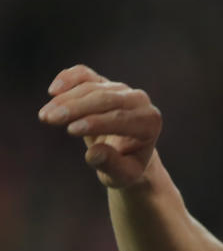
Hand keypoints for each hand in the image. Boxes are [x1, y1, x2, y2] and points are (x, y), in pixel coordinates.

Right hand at [38, 65, 162, 187]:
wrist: (128, 152)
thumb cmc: (126, 165)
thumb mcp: (123, 175)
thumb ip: (111, 165)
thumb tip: (95, 153)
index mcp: (149, 123)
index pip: (122, 119)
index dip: (96, 123)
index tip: (71, 130)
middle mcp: (140, 101)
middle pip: (106, 99)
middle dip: (76, 108)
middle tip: (50, 119)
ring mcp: (121, 89)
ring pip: (92, 88)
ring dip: (66, 100)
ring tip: (45, 116)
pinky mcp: (104, 83)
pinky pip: (86, 75)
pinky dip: (69, 78)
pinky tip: (54, 90)